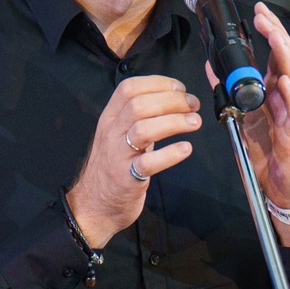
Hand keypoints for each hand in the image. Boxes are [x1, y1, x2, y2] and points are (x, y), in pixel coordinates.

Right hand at [66, 75, 201, 247]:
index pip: (129, 88)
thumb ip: (139, 117)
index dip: (158, 83)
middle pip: (139, 105)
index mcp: (110, 117)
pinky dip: (169, 154)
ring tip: (195, 122)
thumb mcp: (120, 135)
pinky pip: (148, 163)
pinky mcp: (127, 178)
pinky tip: (185, 149)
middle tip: (193, 106)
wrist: (94, 205)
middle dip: (171, 100)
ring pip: (143, 129)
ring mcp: (118, 155)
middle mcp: (111, 132)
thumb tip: (173, 99)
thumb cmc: (113, 167)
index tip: (181, 89)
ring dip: (174, 122)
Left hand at [208, 3, 289, 245]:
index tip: (258, 14)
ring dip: (285, 54)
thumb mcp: (240, 119)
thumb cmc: (268, 156)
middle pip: (288, 58)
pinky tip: (282, 80)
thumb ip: (228, 94)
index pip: (275, 55)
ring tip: (275, 36)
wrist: (283, 189)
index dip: (269, 33)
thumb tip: (210, 69)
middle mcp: (287, 98)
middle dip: (277, 34)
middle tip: (263, 16)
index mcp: (274, 94)